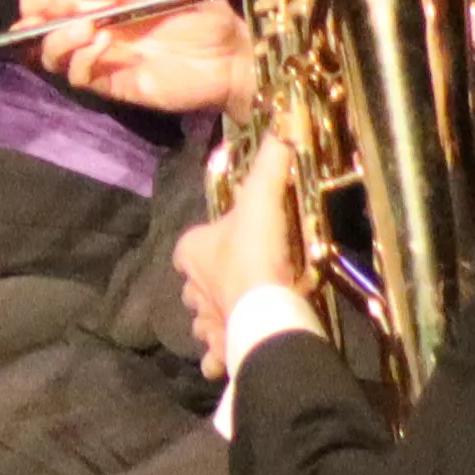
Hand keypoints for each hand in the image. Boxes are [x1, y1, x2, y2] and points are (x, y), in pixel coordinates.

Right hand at [25, 0, 249, 114]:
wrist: (232, 57)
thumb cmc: (205, 18)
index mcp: (105, 8)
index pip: (57, 5)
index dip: (40, 0)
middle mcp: (96, 34)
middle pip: (43, 33)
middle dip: (33, 20)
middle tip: (46, 10)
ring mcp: (103, 61)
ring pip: (54, 57)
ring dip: (59, 39)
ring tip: (84, 27)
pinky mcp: (114, 85)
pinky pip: (81, 77)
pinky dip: (83, 59)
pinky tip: (104, 43)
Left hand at [172, 166, 297, 373]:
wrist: (265, 310)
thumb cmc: (257, 253)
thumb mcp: (262, 198)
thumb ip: (271, 161)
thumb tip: (283, 118)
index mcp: (190, 252)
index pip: (192, 245)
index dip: (210, 245)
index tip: (234, 246)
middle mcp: (190, 289)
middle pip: (197, 286)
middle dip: (210, 288)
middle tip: (238, 284)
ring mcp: (205, 322)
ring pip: (203, 321)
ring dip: (216, 320)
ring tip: (238, 317)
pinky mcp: (221, 349)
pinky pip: (215, 356)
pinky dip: (221, 356)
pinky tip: (235, 351)